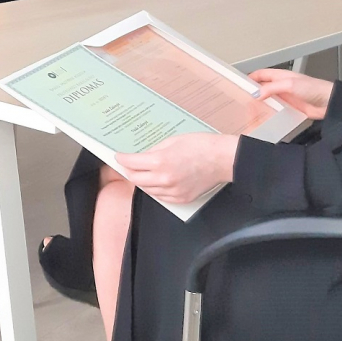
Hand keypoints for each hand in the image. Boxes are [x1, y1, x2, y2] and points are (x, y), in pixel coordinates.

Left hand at [114, 133, 238, 207]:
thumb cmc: (201, 146)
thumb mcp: (172, 141)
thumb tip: (141, 157)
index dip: (122, 159)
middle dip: (129, 171)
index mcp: (160, 161)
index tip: (119, 157)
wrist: (222, 160)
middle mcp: (164, 179)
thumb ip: (154, 150)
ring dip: (142, 181)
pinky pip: (161, 197)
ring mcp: (172, 191)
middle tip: (128, 165)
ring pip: (147, 189)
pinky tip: (158, 181)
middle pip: (135, 179)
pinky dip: (156, 189)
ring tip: (144, 172)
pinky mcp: (180, 199)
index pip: (131, 163)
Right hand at [249, 69, 333, 119]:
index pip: (261, 74)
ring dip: (261, 104)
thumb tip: (257, 93)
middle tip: (243, 100)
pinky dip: (270, 113)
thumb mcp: (290, 85)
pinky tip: (265, 117)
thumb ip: (272, 88)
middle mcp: (282, 86)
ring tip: (250, 110)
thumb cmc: (314, 88)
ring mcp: (286, 98)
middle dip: (253, 93)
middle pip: (263, 88)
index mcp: (281, 76)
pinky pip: (276, 110)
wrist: (329, 103)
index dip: (250, 78)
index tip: (240, 85)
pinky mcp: (291, 108)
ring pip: (268, 100)